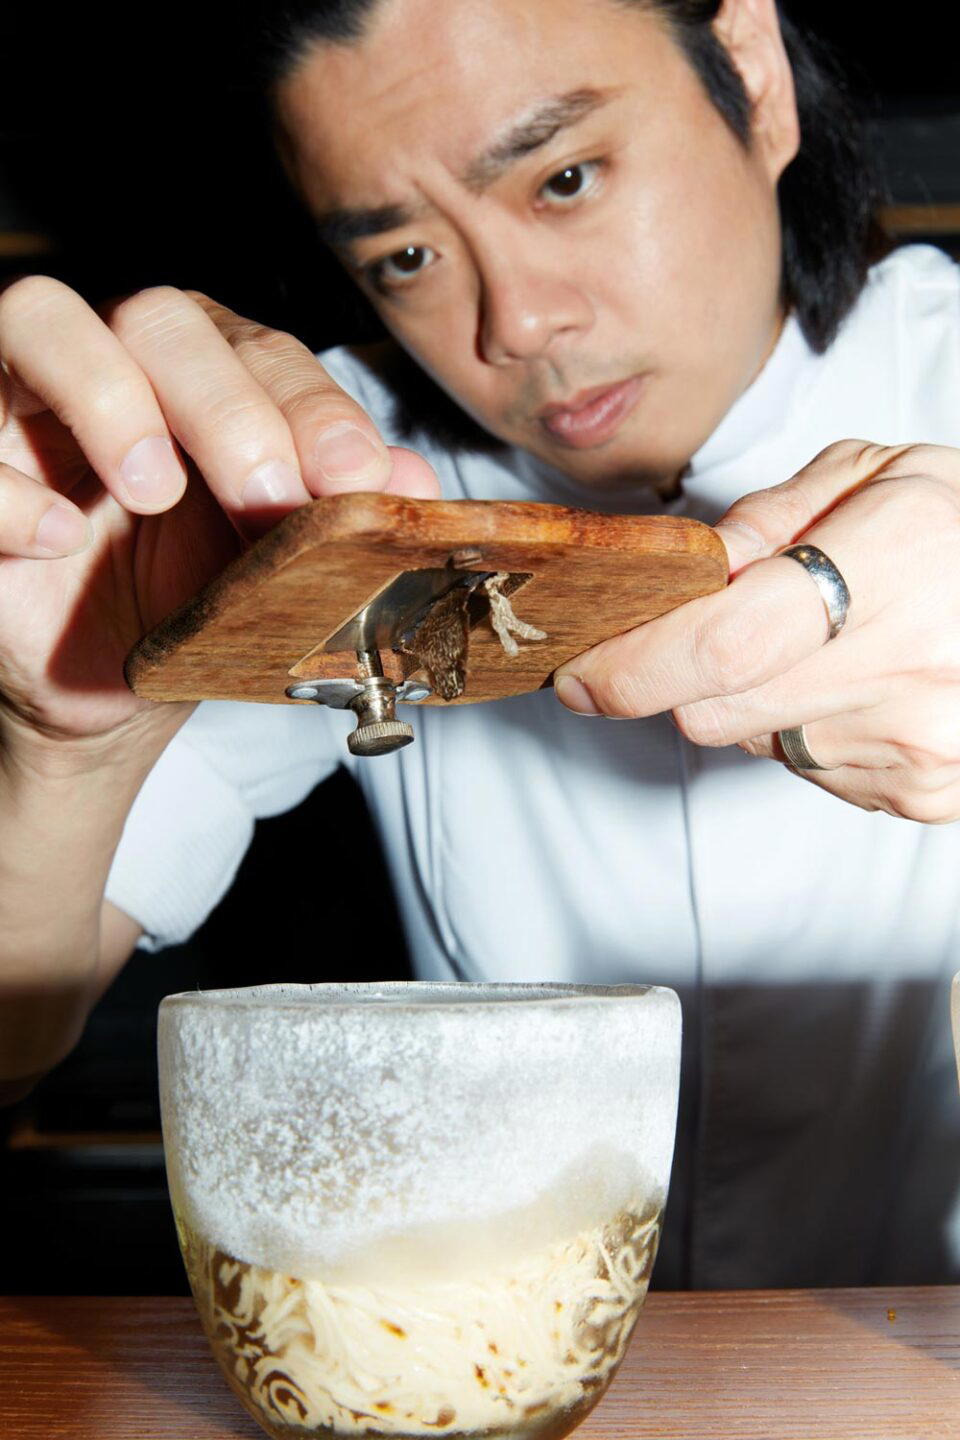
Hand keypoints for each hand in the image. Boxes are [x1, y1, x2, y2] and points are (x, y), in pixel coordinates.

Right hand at [0, 277, 439, 747]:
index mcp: (208, 375)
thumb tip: (414, 483)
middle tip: (265, 491)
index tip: (351, 480)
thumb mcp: (274, 568)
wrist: (108, 689)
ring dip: (109, 396)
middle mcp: (116, 360)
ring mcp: (25, 398)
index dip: (309, 407)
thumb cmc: (191, 604)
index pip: (260, 349)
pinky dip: (8, 485)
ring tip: (153, 490)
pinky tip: (60, 536)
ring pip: (40, 317)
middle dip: (225, 403)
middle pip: (158, 318)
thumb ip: (339, 518)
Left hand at [554, 440, 959, 822]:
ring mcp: (917, 745)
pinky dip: (799, 726)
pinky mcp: (921, 792)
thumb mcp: (875, 472)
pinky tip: (850, 683)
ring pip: (754, 739)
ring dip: (749, 696)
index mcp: (895, 565)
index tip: (580, 669)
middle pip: (715, 709)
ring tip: (815, 643)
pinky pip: (804, 767)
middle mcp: (908, 668)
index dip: (631, 665)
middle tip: (693, 631)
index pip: (721, 646)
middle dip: (676, 675)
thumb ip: (767, 517)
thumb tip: (683, 571)